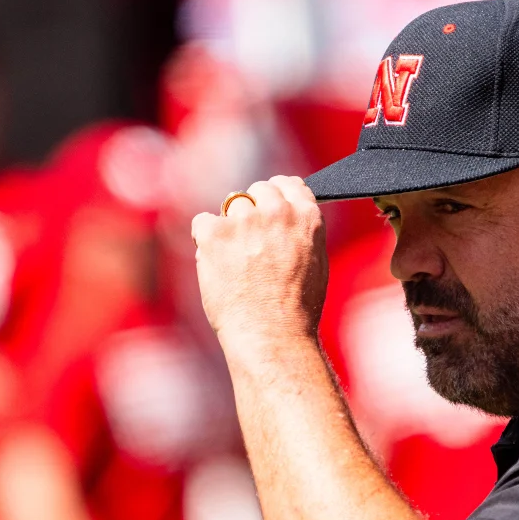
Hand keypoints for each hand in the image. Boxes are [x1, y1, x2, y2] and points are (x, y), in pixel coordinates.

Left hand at [191, 176, 327, 352]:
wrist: (271, 335)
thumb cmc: (296, 310)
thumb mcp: (316, 263)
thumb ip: (302, 232)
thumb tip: (286, 216)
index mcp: (306, 217)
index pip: (288, 184)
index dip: (276, 195)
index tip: (267, 209)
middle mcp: (276, 212)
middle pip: (257, 190)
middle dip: (252, 210)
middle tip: (250, 244)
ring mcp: (244, 221)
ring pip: (231, 207)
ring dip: (230, 228)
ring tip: (236, 264)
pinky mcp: (215, 234)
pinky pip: (202, 223)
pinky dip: (205, 240)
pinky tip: (217, 265)